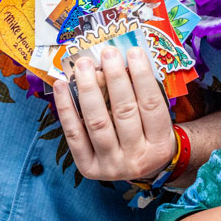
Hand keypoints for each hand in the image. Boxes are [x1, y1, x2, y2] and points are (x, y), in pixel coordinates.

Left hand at [52, 46, 176, 180]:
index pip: (151, 105)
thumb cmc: (147, 135)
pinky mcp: (88, 168)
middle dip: (115, 78)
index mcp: (159, 144)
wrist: (138, 169)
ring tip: (84, 65)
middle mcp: (137, 158)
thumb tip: (121, 61)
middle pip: (124, 112)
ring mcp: (111, 166)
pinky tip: (61, 86)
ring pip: (97, 123)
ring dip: (88, 89)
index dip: (142, 76)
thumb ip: (142, 95)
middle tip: (108, 52)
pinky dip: (66, 109)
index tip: (133, 51)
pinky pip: (74, 135)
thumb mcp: (156, 119)